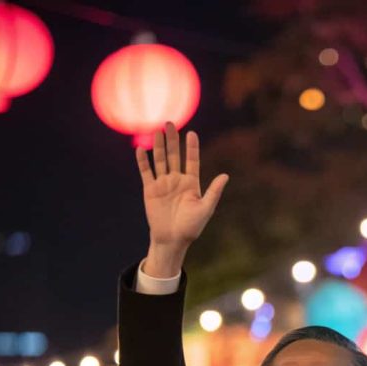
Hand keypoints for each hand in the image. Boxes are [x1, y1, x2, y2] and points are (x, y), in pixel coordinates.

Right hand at [136, 122, 228, 276]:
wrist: (173, 240)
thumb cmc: (191, 227)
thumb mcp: (206, 208)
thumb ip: (214, 191)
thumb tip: (226, 175)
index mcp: (191, 184)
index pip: (191, 160)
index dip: (191, 147)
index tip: (191, 133)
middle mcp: (177, 181)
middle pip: (174, 155)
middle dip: (172, 140)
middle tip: (169, 123)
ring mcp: (163, 184)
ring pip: (160, 160)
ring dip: (158, 146)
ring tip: (157, 130)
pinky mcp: (150, 190)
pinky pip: (146, 172)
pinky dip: (143, 161)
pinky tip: (141, 149)